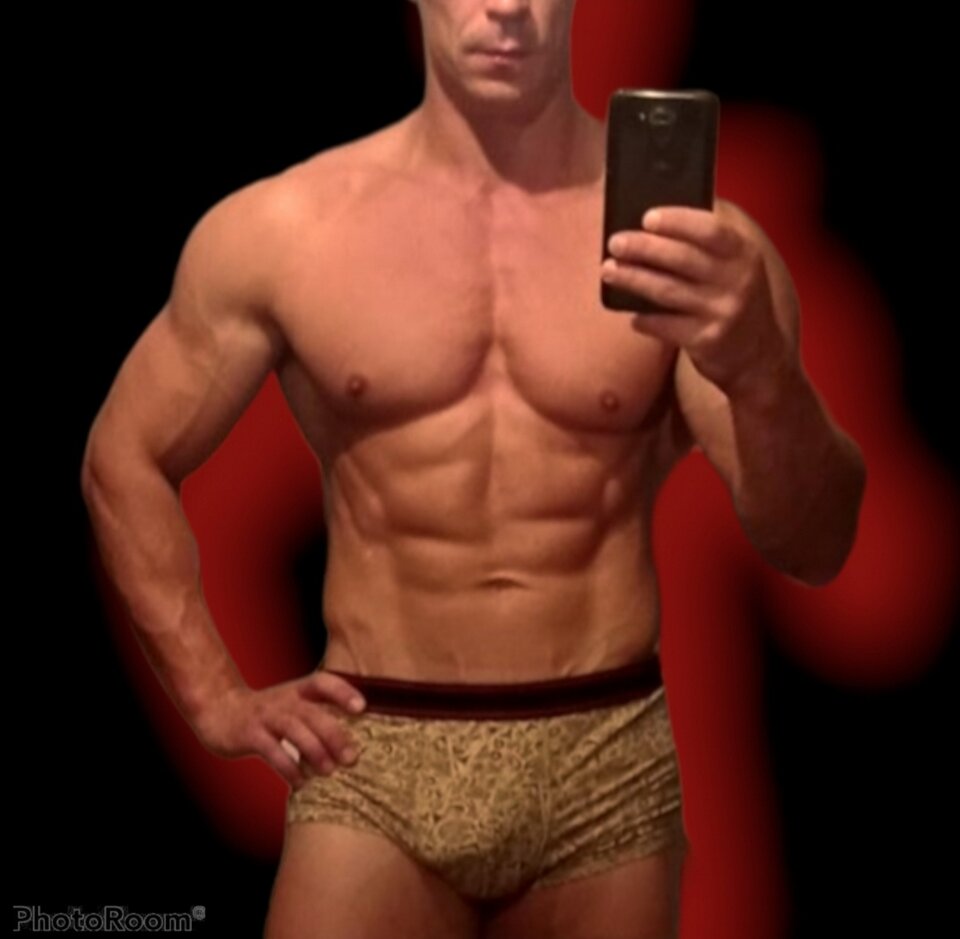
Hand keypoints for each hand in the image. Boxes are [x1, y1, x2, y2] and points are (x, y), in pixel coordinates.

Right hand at [194, 669, 366, 788]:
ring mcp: (266, 717)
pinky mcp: (249, 735)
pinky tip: (301, 782)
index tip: (362, 707)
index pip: (323, 682)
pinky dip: (288, 767)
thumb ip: (319, 715)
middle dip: (334, 735)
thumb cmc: (268, 713)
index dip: (343, 691)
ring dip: (314, 751)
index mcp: (298, 690)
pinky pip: (271, 751)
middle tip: (352, 757)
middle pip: (312, 713)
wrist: (219, 709)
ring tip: (329, 771)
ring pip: (294, 730)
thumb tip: (355, 742)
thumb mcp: (292, 705)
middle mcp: (284, 700)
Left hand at [600, 202, 789, 396]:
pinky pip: (665, 326)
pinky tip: (631, 315)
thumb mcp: (736, 267)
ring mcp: (722, 312)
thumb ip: (707, 244)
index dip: (677, 221)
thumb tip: (655, 222)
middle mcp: (737, 282)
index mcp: (744, 254)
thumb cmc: (734, 299)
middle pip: (682, 258)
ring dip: (633, 279)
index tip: (647, 217)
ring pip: (668, 290)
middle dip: (644, 248)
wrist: (758, 355)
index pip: (710, 230)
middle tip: (615, 242)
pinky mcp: (706, 340)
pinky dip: (644, 319)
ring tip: (608, 270)